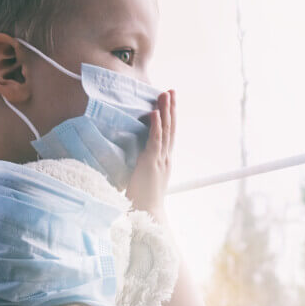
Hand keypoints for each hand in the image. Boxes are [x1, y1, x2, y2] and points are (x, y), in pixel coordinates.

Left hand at [126, 89, 174, 213]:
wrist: (148, 214)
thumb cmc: (142, 200)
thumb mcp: (143, 179)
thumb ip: (141, 167)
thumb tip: (132, 159)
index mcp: (164, 161)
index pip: (168, 135)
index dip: (169, 118)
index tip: (169, 103)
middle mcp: (165, 158)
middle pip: (170, 128)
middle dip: (171, 109)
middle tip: (172, 91)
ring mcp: (160, 160)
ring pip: (165, 131)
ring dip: (166, 111)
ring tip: (166, 94)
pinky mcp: (151, 163)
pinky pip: (155, 140)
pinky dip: (156, 125)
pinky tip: (155, 112)